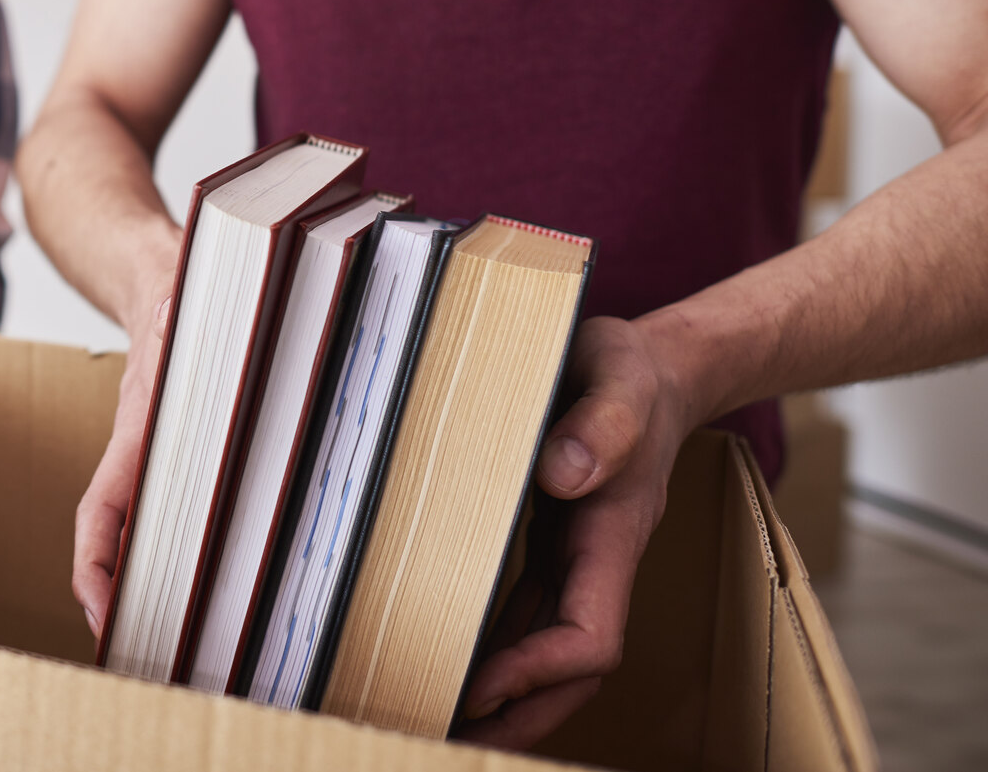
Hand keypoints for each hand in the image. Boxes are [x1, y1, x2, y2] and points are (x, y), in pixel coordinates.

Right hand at [72, 249, 180, 639]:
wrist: (160, 274)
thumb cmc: (178, 284)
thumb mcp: (182, 291)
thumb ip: (179, 302)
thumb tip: (177, 296)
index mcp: (140, 426)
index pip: (103, 510)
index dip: (96, 564)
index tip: (99, 611)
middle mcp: (142, 451)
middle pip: (119, 542)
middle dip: (121, 602)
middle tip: (141, 658)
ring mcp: (160, 456)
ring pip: (144, 534)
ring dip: (149, 586)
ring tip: (174, 644)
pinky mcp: (181, 456)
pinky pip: (167, 517)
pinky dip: (171, 557)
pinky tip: (200, 586)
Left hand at [457, 314, 697, 748]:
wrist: (657, 365)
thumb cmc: (633, 370)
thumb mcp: (618, 376)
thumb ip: (600, 422)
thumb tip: (563, 472)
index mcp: (614, 534)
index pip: (590, 636)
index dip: (538, 672)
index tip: (480, 688)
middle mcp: (599, 558)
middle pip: (573, 666)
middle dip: (523, 711)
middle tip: (449, 738)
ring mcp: (579, 555)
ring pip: (550, 646)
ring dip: (508, 689)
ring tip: (442, 717)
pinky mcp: (556, 541)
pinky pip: (530, 610)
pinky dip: (499, 641)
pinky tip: (458, 656)